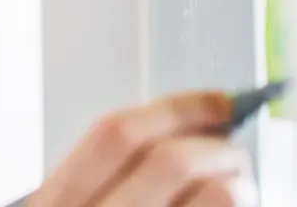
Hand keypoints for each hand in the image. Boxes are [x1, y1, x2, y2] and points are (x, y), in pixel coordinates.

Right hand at [30, 91, 257, 206]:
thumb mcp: (71, 206)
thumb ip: (106, 177)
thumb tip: (189, 128)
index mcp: (57, 202)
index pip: (114, 134)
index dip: (175, 107)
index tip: (215, 100)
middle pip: (170, 159)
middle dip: (216, 143)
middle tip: (231, 148)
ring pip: (216, 191)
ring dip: (237, 180)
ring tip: (235, 185)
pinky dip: (239, 200)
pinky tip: (232, 205)